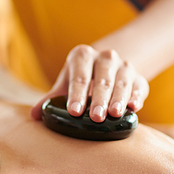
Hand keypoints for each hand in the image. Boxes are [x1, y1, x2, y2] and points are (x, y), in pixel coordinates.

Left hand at [30, 45, 148, 121]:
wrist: (107, 67)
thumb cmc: (80, 78)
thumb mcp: (66, 84)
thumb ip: (52, 98)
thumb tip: (34, 115)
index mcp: (82, 55)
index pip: (78, 76)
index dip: (76, 94)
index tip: (74, 111)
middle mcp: (105, 57)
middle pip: (102, 79)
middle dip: (99, 99)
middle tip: (95, 117)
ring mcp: (124, 66)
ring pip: (122, 82)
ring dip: (119, 98)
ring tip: (114, 114)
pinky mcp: (139, 78)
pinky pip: (139, 87)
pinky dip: (137, 96)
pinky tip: (134, 108)